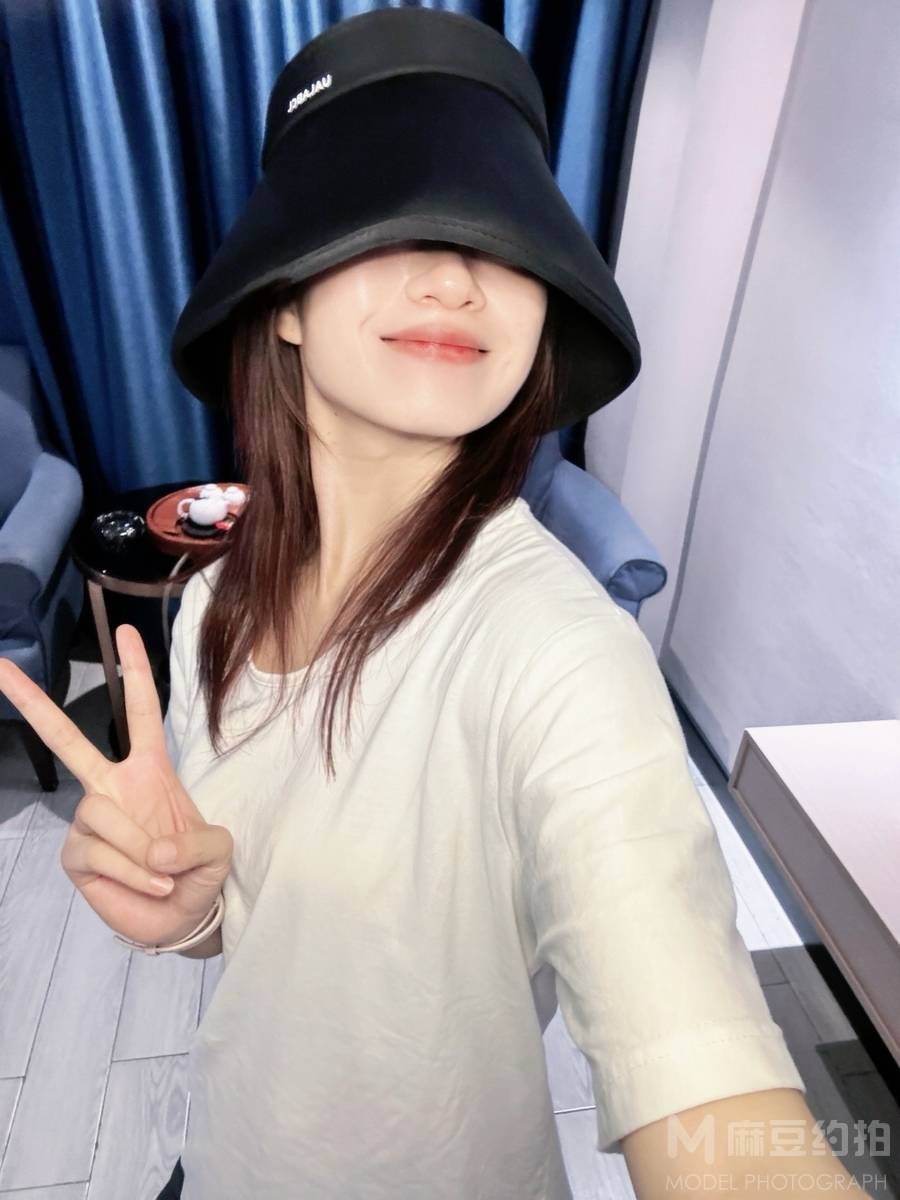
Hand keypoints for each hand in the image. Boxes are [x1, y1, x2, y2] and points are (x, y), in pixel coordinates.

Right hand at [0, 625, 232, 947]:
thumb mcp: (217, 851)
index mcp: (149, 770)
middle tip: (0, 667)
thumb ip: (196, 843)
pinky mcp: (76, 856)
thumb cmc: (198, 872)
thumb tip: (153, 849)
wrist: (183, 917)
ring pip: (100, 813)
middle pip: (68, 740)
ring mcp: (90, 820)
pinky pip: (96, 852)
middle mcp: (112, 787)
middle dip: (35, 704)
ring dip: (138, 847)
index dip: (134, 673)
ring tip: (163, 872)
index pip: (142, 712)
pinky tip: (150, 884)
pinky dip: (130, 871)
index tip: (125, 632)